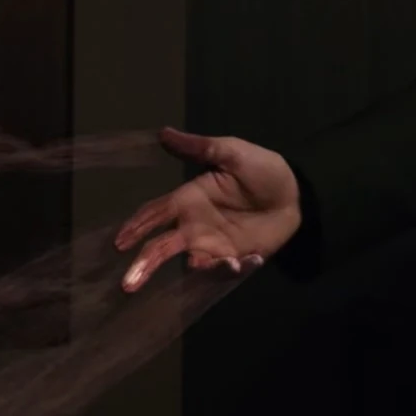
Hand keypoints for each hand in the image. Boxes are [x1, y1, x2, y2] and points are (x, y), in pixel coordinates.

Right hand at [113, 128, 301, 292]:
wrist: (297, 192)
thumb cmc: (262, 170)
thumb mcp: (232, 153)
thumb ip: (199, 147)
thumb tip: (163, 132)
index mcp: (188, 200)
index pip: (155, 214)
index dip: (136, 227)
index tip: (118, 242)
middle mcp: (194, 226)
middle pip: (161, 247)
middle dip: (143, 264)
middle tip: (127, 283)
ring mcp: (213, 244)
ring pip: (189, 263)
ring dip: (191, 269)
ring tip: (196, 266)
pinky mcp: (234, 257)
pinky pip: (223, 269)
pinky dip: (227, 269)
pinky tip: (239, 262)